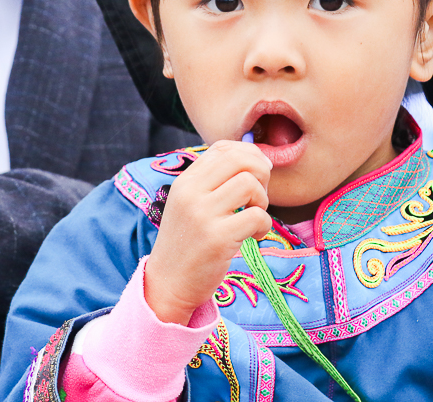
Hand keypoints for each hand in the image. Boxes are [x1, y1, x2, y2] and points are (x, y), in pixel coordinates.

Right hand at [144, 141, 272, 324]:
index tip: (256, 175)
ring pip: (250, 184)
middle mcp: (191, 193)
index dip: (249, 155)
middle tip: (258, 196)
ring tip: (253, 217)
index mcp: (185, 181)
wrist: (169, 284)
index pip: (223, 148)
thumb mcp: (191, 204)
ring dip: (262, 200)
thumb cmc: (188, 242)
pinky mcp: (217, 238)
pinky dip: (264, 225)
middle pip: (240, 159)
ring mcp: (203, 215)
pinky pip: (257, 216)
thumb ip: (214, 181)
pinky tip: (253, 236)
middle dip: (261, 173)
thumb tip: (256, 158)